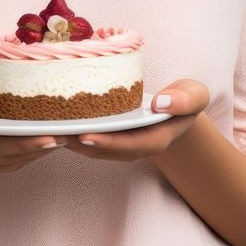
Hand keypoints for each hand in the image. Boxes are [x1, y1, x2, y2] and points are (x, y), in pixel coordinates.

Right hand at [0, 79, 67, 174]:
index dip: (21, 144)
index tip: (46, 137)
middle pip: (14, 155)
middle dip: (42, 147)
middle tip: (69, 135)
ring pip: (22, 158)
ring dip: (46, 148)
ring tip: (71, 133)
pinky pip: (23, 156)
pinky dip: (41, 147)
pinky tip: (58, 134)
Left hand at [63, 79, 209, 162]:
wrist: (176, 109)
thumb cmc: (185, 99)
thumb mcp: (195, 95)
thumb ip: (185, 100)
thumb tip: (161, 104)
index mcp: (157, 138)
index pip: (132, 145)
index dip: (109, 142)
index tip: (87, 136)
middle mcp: (137, 147)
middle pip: (108, 150)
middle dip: (83, 144)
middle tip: (59, 135)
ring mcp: (123, 145)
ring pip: (96, 148)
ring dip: (74, 142)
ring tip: (51, 131)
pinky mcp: (112, 137)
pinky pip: (92, 139)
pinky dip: (75, 133)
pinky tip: (57, 124)